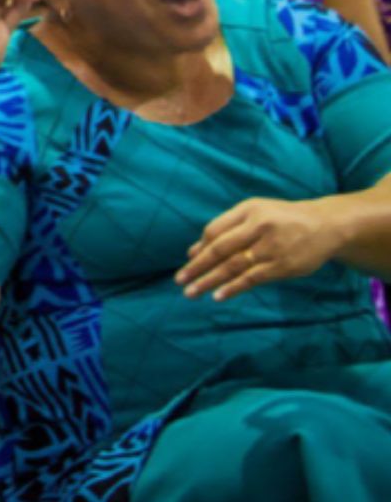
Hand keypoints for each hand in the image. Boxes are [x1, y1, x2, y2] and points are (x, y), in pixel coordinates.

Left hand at [176, 197, 344, 300]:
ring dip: (210, 280)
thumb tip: (193, 252)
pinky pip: (252, 278)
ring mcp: (271, 247)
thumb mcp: (255, 213)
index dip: (200, 248)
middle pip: (220, 249)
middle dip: (197, 266)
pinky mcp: (283, 265)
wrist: (326, 225)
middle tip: (179, 280)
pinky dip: (233, 288)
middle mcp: (258, 226)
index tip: (189, 262)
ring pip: (233, 266)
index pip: (215, 231)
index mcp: (248, 210)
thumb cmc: (281, 220)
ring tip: (191, 292)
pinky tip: (218, 296)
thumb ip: (224, 229)